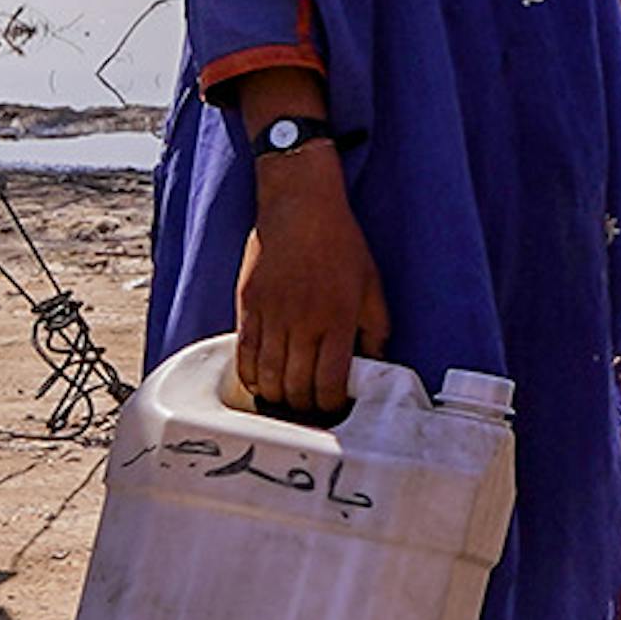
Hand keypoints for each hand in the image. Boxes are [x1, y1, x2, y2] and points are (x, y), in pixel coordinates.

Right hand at [227, 93, 379, 422]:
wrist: (300, 208)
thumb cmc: (341, 244)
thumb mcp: (372, 285)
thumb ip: (375, 327)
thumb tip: (376, 361)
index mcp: (337, 320)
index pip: (329, 382)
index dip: (330, 405)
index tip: (333, 409)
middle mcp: (302, 323)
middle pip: (296, 386)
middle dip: (304, 407)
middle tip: (310, 411)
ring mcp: (271, 316)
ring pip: (268, 377)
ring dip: (277, 397)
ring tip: (287, 401)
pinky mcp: (248, 308)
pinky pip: (244, 355)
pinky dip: (251, 377)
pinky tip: (261, 383)